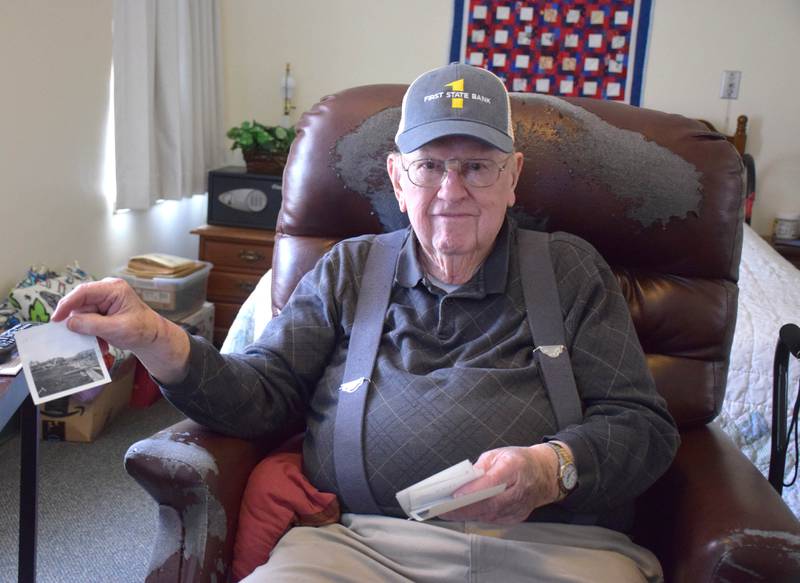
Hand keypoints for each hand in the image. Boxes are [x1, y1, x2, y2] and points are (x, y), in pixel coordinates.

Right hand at [52, 278, 190, 383]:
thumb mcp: (117, 329)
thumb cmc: (142, 329)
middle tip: (84, 338)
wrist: (151, 336)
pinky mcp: (100, 311)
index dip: (67, 304)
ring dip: (87, 331)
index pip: (83, 292)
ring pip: (81, 315)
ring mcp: (102, 300)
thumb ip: (92, 325)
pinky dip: (91, 333)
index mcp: (113, 289)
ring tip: (100, 342)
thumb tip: (70, 323)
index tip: (56, 319)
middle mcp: (106, 291)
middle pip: (80, 305)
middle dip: (81, 324)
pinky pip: (86, 321)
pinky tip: (102, 342)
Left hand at [439, 444, 560, 523]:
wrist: (545, 474)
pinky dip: (478, 516)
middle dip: (464, 508)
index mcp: (514, 466)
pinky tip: (463, 513)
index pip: (492, 482)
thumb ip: (481, 467)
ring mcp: (519, 506)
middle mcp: (519, 489)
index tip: (455, 495)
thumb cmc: (519, 461)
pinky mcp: (517, 517)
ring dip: (467, 514)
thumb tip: (463, 481)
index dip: (473, 490)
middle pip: (489, 504)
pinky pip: (494, 519)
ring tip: (446, 512)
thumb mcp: (498, 454)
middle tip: (442, 509)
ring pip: (490, 515)